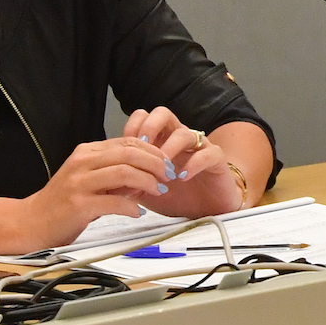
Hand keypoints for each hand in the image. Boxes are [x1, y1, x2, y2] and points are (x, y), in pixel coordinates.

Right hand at [19, 136, 172, 248]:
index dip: (153, 151)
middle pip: (130, 153)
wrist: (29, 223)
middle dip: (156, 163)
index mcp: (86, 152)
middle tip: (168, 176)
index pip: (128, 142)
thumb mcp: (89, 179)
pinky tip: (138, 212)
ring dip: (148, 182)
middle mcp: (82, 162)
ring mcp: (79, 183)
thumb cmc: (63, 203)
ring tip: (158, 192)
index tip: (167, 163)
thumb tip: (148, 174)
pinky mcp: (78, 205)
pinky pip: (114, 202)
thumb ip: (114, 173)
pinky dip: (132, 207)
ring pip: (125, 172)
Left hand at [122, 107, 242, 218]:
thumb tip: (107, 186)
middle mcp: (179, 139)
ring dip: (170, 149)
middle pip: (163, 114)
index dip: (132, 128)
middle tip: (141, 149)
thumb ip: (130, 185)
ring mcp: (199, 148)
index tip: (123, 150)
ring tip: (162, 170)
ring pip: (186, 132)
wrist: (209, 210)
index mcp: (161, 141)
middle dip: (149, 128)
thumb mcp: (147, 191)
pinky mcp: (217, 160)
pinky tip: (182, 177)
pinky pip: (209, 153)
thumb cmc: (177, 197)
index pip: (143, 118)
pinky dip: (194, 163)